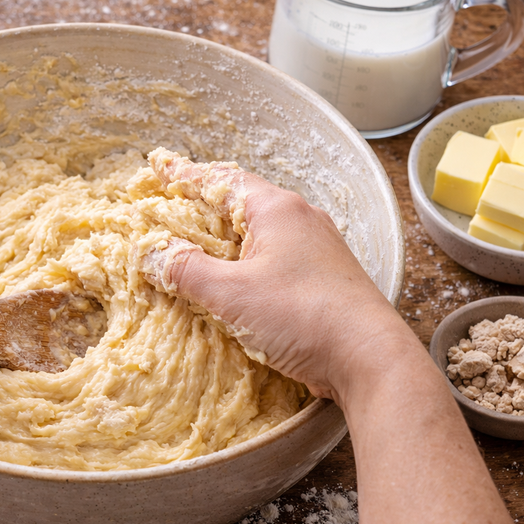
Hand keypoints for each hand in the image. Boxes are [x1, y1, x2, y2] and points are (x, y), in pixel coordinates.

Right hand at [138, 149, 407, 403]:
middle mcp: (300, 221)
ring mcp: (316, 250)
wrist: (369, 358)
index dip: (186, 175)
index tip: (160, 165)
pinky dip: (247, 263)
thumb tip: (153, 253)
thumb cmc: (303, 315)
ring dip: (227, 237)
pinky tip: (235, 282)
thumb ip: (187, 270)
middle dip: (206, 204)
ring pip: (260, 233)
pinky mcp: (322, 280)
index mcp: (278, 210)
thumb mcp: (232, 293)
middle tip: (174, 204)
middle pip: (242, 203)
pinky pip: (274, 259)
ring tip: (198, 243)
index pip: (222, 180)